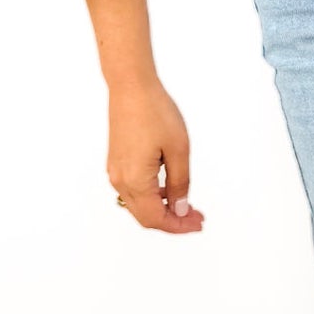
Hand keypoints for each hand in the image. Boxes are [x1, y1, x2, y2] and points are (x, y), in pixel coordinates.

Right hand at [107, 78, 205, 232]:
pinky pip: (134, 190)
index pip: (156, 218)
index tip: (198, 223)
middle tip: (196, 217)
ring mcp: (116, 172)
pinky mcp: (117, 162)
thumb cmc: (155, 113)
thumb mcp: (178, 150)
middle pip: (145, 216)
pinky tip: (170, 188)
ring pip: (139, 205)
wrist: (131, 88)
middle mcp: (120, 180)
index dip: (178, 226)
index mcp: (135, 180)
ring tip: (187, 204)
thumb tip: (180, 209)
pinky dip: (152, 196)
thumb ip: (180, 184)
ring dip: (162, 209)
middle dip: (172, 221)